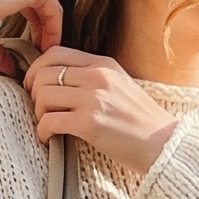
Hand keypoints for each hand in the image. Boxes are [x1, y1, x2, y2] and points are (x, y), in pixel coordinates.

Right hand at [0, 0, 61, 75]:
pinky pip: (53, 9)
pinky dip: (54, 30)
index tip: (31, 47)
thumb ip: (0, 52)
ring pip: (48, 5)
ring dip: (49, 32)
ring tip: (44, 55)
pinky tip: (47, 49)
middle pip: (40, 0)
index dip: (33, 24)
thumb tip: (13, 71)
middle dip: (42, 28)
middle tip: (40, 53)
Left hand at [26, 48, 177, 175]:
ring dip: (38, 114)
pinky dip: (42, 132)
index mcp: (103, 64)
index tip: (34, 87)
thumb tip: (62, 82)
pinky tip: (48, 139)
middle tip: (38, 110)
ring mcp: (94, 99)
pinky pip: (50, 122)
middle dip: (33, 93)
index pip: (55, 53)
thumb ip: (95, 79)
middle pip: (43, 74)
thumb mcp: (121, 86)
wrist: (164, 145)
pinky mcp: (90, 124)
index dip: (36, 69)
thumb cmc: (142, 122)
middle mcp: (97, 77)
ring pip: (43, 96)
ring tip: (47, 126)